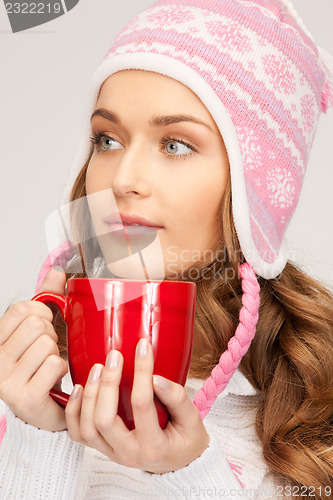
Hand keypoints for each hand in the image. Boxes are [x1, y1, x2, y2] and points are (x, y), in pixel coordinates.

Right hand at [0, 268, 68, 430]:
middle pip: (37, 325)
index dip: (42, 312)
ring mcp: (6, 381)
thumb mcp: (41, 328)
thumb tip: (58, 270)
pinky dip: (61, 369)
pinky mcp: (24, 398)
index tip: (44, 325)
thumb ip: (47, 299)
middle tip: (49, 350)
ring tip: (50, 365)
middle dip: (52, 335)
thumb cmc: (41, 366)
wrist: (44, 409)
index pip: (22, 308)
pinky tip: (55, 378)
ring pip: (47, 345)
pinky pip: (54, 365)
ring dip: (58, 354)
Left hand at [65, 339, 209, 472]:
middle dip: (107, 384)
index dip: (142, 372)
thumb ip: (177, 398)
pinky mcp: (102, 448)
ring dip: (89, 395)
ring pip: (87, 428)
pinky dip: (74, 411)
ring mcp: (112, 453)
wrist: (179, 464)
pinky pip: (79, 434)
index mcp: (154, 446)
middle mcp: (128, 454)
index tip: (142, 347)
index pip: (142, 404)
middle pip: (105, 420)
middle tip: (114, 356)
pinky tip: (79, 387)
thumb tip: (155, 378)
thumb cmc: (186, 439)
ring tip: (97, 368)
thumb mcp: (192, 419)